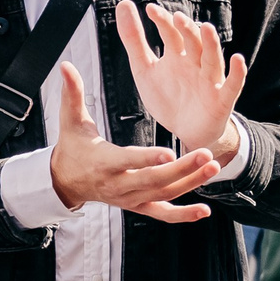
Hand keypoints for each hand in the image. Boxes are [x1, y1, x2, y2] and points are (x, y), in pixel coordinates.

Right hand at [49, 62, 220, 221]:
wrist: (66, 181)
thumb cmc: (73, 147)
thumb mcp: (70, 120)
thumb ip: (72, 93)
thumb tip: (66, 66)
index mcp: (102, 162)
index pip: (126, 161)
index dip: (146, 158)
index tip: (168, 153)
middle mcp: (117, 184)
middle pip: (153, 180)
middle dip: (182, 169)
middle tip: (206, 154)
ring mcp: (129, 198)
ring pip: (163, 194)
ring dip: (190, 183)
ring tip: (213, 167)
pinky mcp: (137, 206)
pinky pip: (162, 213)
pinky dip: (183, 215)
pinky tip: (204, 211)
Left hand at [116, 0, 245, 161]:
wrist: (186, 131)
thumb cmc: (168, 96)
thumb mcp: (145, 69)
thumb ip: (134, 39)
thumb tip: (124, 4)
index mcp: (178, 55)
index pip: (172, 34)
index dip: (163, 22)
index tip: (150, 9)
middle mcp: (196, 63)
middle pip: (194, 43)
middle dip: (186, 30)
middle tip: (176, 17)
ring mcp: (210, 80)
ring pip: (212, 58)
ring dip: (210, 43)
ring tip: (206, 27)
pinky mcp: (222, 99)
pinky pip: (233, 84)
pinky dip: (237, 72)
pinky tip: (237, 59)